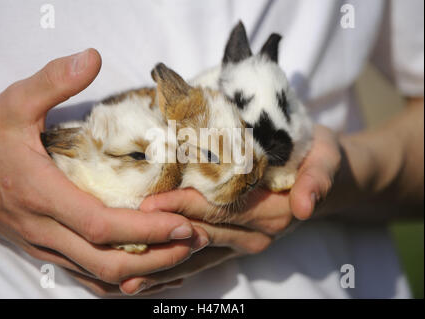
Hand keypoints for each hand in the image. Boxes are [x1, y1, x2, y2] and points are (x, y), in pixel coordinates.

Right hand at [0, 49, 205, 292]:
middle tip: (192, 242)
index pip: (100, 225)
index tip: (181, 224)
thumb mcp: (13, 104)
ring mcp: (45, 246)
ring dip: (143, 271)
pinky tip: (143, 275)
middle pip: (106, 261)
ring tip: (179, 256)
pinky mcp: (46, 250)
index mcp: (40, 194)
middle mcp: (45, 229)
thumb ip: (52, 81)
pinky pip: (85, 276)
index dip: (144, 230)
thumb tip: (91, 59)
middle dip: (155, 258)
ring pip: (98, 275)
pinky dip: (117, 280)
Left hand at [119, 125, 341, 294]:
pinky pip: (202, 259)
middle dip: (160, 234)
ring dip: (162, 265)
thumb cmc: (319, 159)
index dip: (185, 207)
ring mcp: (243, 243)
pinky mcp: (234, 244)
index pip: (220, 210)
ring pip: (196, 255)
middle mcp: (255, 235)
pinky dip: (175, 268)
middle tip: (120, 236)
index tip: (150, 204)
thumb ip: (318, 179)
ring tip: (123, 277)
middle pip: (200, 234)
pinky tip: (148, 278)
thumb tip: (306, 206)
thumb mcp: (327, 160)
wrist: (325, 176)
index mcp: (271, 212)